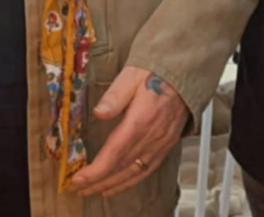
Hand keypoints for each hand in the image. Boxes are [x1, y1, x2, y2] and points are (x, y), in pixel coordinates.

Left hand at [69, 67, 188, 197]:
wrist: (184, 74)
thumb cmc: (155, 73)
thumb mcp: (131, 76)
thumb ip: (114, 96)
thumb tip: (99, 112)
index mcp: (141, 120)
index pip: (115, 152)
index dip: (96, 170)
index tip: (79, 179)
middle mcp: (152, 136)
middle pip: (122, 166)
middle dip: (99, 180)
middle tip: (80, 189)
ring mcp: (161, 142)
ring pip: (135, 171)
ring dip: (114, 184)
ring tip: (96, 191)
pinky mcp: (167, 144)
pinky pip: (149, 168)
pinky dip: (133, 180)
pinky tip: (121, 183)